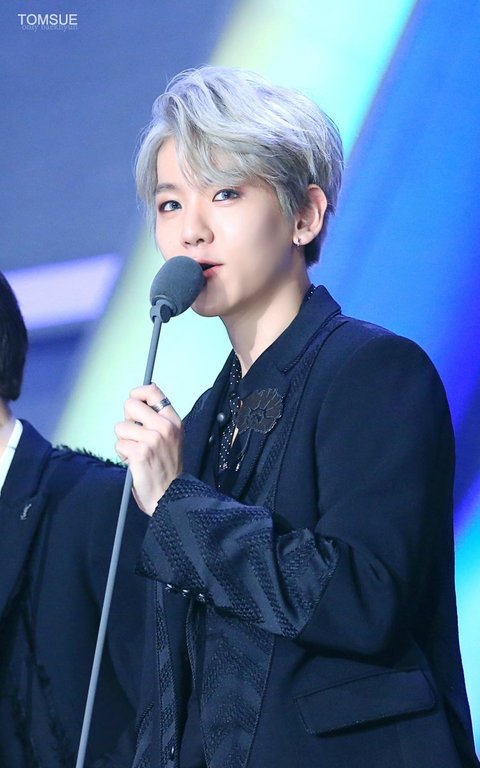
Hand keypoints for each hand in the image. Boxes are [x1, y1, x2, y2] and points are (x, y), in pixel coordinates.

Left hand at [114, 383, 182, 515]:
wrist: (171, 495)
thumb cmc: (167, 468)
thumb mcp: (171, 437)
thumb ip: (157, 419)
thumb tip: (136, 402)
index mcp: (173, 420)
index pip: (152, 391)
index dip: (137, 394)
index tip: (135, 405)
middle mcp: (164, 427)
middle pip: (130, 405)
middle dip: (127, 420)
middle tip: (135, 435)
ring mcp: (152, 439)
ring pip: (121, 427)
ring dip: (124, 442)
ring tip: (137, 453)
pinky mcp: (140, 452)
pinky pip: (119, 445)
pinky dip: (123, 455)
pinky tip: (135, 462)